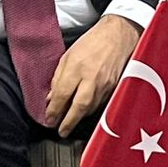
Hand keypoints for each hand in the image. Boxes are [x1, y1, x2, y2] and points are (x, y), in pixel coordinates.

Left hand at [46, 15, 140, 136]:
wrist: (118, 36)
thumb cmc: (92, 43)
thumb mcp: (68, 56)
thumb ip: (58, 78)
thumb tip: (52, 97)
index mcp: (77, 67)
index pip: (63, 94)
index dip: (54, 109)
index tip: (49, 118)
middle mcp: (92, 78)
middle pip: (79, 106)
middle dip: (68, 122)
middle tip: (61, 131)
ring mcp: (105, 84)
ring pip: (90, 108)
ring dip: (79, 117)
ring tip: (69, 122)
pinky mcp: (114, 88)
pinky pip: (100, 103)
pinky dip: (90, 109)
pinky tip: (83, 110)